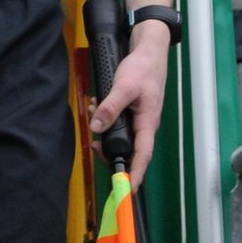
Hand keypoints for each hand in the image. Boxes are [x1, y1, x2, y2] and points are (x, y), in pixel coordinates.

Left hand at [89, 29, 169, 187]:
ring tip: (92, 113)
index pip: (142, 156)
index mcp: (148, 123)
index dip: (135, 174)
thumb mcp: (124, 87)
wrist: (149, 51)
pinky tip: (95, 105)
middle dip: (109, 151)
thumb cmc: (142, 69)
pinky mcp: (130, 110)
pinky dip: (103, 116)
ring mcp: (138, 118)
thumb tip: (96, 129)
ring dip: (103, 130)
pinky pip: (116, 121)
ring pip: (118, 134)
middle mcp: (144, 125)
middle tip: (93, 146)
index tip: (126, 191)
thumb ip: (110, 108)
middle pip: (128, 149)